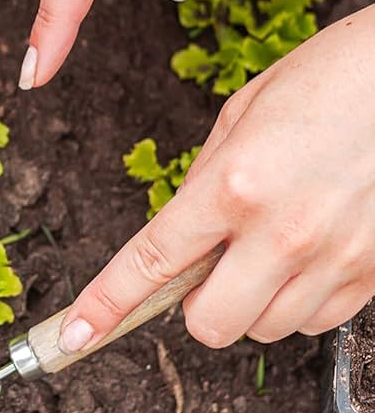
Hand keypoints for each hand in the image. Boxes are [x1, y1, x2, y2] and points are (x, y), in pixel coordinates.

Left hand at [57, 6, 374, 354]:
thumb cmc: (325, 81)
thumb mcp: (239, 115)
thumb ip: (203, 182)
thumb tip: (179, 234)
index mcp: (233, 184)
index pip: (152, 262)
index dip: (106, 304)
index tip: (77, 331)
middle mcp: (282, 232)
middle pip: (209, 324)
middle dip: (195, 304)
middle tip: (208, 263)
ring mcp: (335, 260)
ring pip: (263, 330)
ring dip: (249, 301)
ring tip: (266, 244)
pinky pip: (317, 321)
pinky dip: (297, 300)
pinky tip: (304, 252)